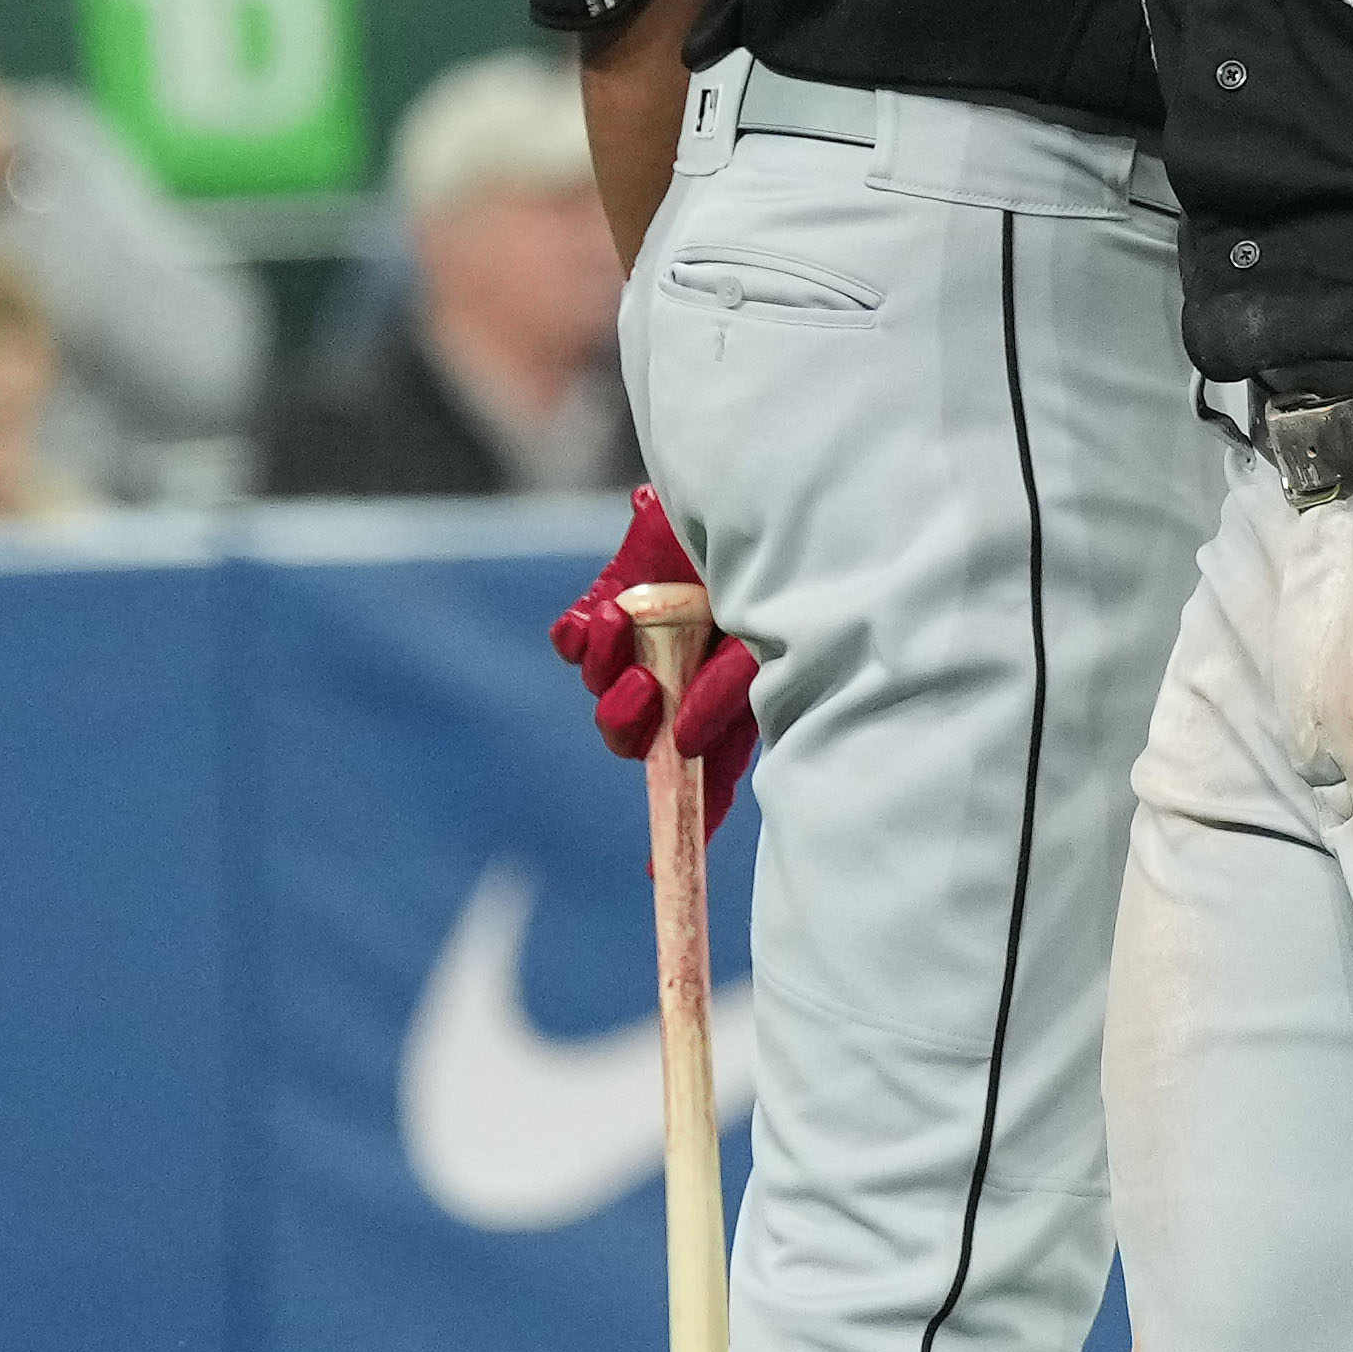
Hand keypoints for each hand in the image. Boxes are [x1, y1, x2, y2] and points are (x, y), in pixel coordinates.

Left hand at [549, 491, 762, 822]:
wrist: (745, 475)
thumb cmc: (780, 554)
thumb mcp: (766, 634)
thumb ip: (733, 692)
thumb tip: (684, 741)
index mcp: (732, 702)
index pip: (707, 782)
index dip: (685, 827)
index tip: (656, 876)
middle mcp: (687, 681)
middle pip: (638, 744)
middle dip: (630, 727)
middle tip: (644, 691)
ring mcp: (646, 644)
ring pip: (600, 696)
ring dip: (608, 670)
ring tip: (628, 621)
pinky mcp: (610, 603)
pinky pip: (572, 644)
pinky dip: (582, 638)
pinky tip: (607, 614)